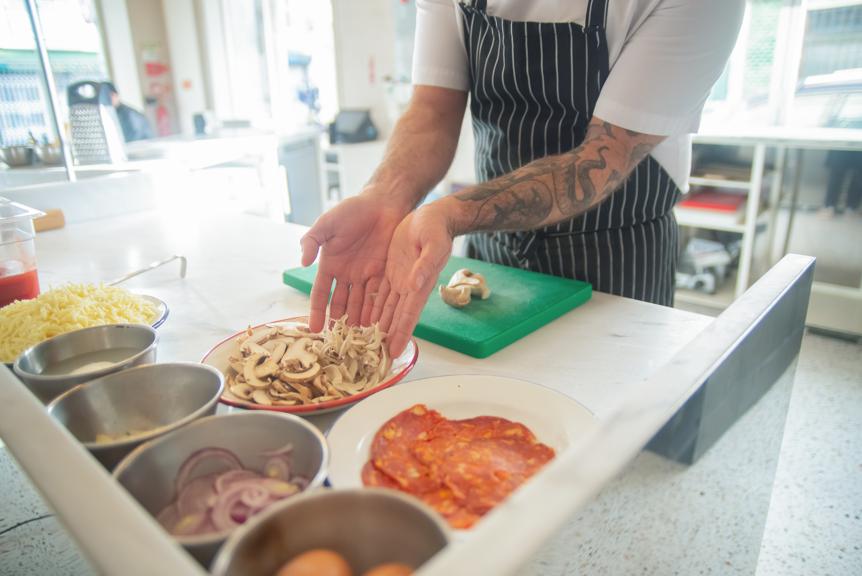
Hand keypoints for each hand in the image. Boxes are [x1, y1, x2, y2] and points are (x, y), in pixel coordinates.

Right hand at [300, 190, 410, 331]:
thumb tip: (302, 261)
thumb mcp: (327, 223)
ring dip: (359, 323)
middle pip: (341, 305)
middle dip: (340, 324)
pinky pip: (379, 297)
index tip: (314, 329)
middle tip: (338, 344)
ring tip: (359, 341)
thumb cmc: (352, 210)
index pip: (321, 294)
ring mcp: (366, 276)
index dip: (317, 311)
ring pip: (360, 305)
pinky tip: (378, 327)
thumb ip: (312, 240)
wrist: (383, 203)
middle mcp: (347, 275)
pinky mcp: (384, 274)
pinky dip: (377, 312)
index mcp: (330, 265)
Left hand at [371, 202, 454, 355]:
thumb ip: (425, 264)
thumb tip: (414, 283)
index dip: (401, 334)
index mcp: (420, 284)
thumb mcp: (433, 243)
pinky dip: (370, 308)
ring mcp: (399, 281)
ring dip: (375, 327)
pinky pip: (377, 294)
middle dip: (386, 338)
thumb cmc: (436, 229)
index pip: (409, 314)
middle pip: (395, 318)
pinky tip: (361, 320)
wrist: (431, 216)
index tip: (394, 352)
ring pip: (384, 309)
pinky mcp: (390, 272)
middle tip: (375, 358)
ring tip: (363, 344)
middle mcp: (409, 288)